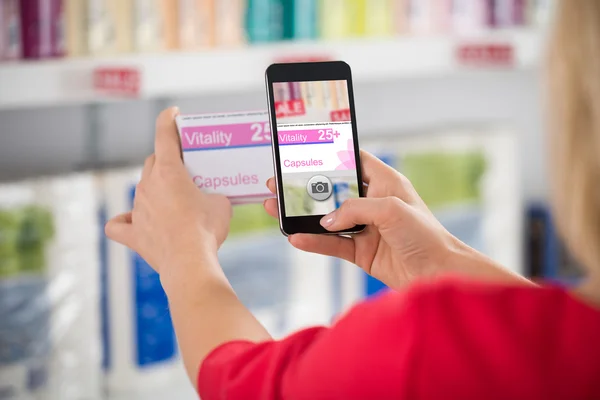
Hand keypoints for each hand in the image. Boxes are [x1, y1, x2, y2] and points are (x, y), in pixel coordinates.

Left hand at [105, 107, 231, 293]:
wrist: (190, 261)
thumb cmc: (206, 229)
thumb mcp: (221, 203)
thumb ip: (212, 194)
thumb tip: (210, 200)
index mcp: (169, 172)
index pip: (164, 135)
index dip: (168, 120)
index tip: (173, 113)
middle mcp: (148, 185)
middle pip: (152, 162)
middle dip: (166, 160)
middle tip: (184, 168)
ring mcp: (137, 209)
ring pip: (142, 189)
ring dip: (155, 189)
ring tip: (174, 200)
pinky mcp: (133, 233)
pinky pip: (120, 224)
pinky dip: (125, 221)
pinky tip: (132, 222)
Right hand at [264, 150, 461, 289]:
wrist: (439, 273)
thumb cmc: (426, 234)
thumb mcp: (391, 210)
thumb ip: (355, 209)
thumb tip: (326, 220)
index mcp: (385, 182)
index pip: (353, 160)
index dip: (330, 154)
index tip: (303, 151)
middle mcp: (373, 202)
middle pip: (332, 191)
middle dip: (305, 188)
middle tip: (279, 183)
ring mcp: (365, 228)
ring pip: (327, 218)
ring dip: (302, 215)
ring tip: (276, 208)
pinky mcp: (361, 251)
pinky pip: (332, 244)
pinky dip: (314, 242)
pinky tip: (295, 238)